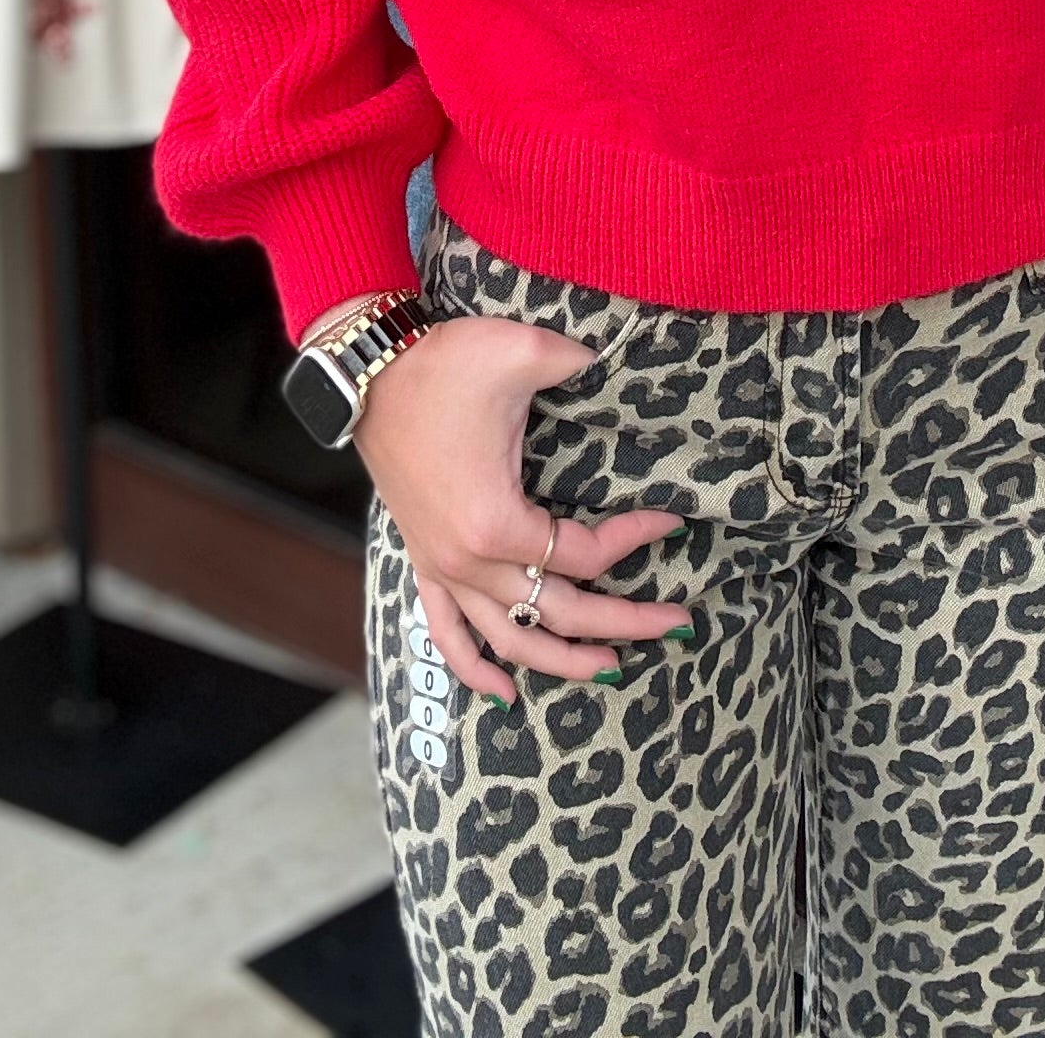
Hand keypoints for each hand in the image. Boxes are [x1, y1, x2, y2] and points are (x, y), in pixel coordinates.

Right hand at [356, 315, 689, 705]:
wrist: (368, 371)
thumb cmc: (444, 364)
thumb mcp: (523, 352)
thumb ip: (580, 363)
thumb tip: (618, 364)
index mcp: (497, 523)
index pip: (584, 554)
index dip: (635, 539)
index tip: (672, 521)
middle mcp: (468, 561)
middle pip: (560, 612)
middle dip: (623, 621)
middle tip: (676, 622)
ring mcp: (442, 566)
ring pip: (509, 639)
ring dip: (562, 660)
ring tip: (610, 668)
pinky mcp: (423, 559)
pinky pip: (447, 633)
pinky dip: (475, 668)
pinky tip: (504, 692)